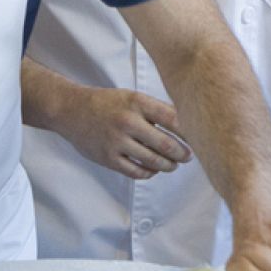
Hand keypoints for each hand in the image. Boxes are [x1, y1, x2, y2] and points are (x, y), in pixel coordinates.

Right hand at [59, 85, 193, 178]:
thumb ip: (156, 109)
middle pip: (166, 143)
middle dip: (182, 153)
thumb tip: (187, 123)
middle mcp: (128, 121)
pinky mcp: (108, 158)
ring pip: (153, 160)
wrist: (72, 110)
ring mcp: (117, 141)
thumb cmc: (107, 103)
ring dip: (168, 165)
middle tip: (188, 156)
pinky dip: (149, 173)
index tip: (199, 138)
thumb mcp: (132, 97)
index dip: (190, 132)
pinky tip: (154, 170)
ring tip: (174, 165)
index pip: (173, 119)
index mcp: (137, 102)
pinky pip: (136, 171)